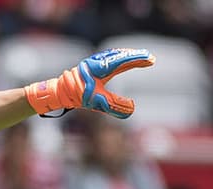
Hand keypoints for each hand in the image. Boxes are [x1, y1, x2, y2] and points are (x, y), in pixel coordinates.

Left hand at [24, 48, 154, 118]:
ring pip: (115, 54)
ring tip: (141, 57)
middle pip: (120, 55)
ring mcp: (96, 61)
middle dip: (135, 56)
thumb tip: (132, 109)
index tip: (149, 59)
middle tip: (150, 57)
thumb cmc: (78, 96)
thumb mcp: (98, 103)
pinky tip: (126, 59)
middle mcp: (98, 61)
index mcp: (99, 68)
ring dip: (128, 55)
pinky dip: (121, 57)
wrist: (62, 91)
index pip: (122, 61)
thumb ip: (115, 106)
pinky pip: (111, 57)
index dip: (137, 60)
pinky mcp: (95, 63)